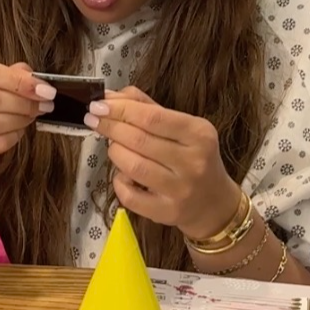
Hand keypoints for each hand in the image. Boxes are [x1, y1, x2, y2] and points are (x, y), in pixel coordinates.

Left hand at [84, 87, 243, 238]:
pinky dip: (118, 181)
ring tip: (114, 146)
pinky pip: (129, 196)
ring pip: (132, 166)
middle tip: (95, 121)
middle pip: (139, 140)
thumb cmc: (192, 157)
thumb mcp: (181, 126)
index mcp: (199, 133)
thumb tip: (109, 97)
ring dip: (114, 152)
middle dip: (111, 127)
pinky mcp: (167, 212)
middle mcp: (193, 162)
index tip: (98, 105)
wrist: (214, 203)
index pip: (152, 117)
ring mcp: (180, 190)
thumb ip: (146, 108)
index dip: (121, 109)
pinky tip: (123, 174)